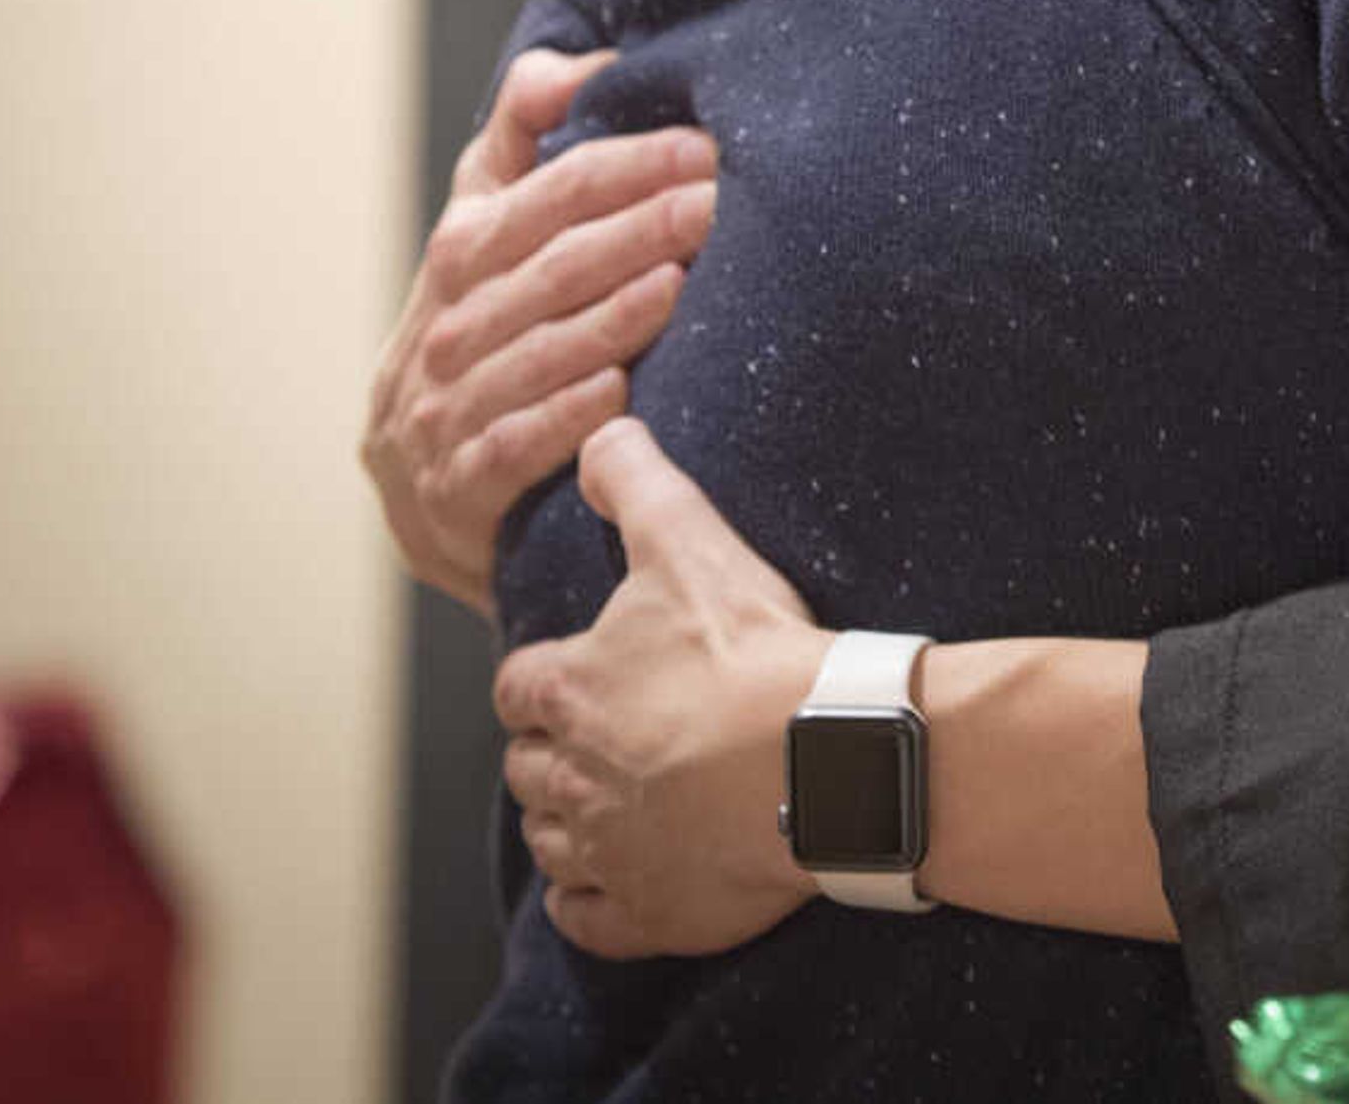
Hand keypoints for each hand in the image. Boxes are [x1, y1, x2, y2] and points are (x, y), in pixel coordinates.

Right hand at [364, 49, 713, 615]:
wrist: (423, 492)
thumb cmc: (480, 332)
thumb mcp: (484, 231)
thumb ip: (523, 142)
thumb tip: (576, 64)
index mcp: (458, 254)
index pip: (541, 197)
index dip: (620, 167)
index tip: (699, 146)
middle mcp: (444, 327)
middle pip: (546, 268)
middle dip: (634, 230)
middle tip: (715, 203)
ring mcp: (442, 411)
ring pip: (531, 355)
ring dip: (607, 319)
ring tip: (679, 285)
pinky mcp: (455, 490)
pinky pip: (509, 448)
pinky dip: (560, 420)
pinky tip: (618, 393)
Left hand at [495, 418, 827, 958]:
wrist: (829, 754)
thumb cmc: (755, 649)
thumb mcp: (692, 542)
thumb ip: (638, 481)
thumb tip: (601, 429)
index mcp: (568, 692)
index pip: (518, 688)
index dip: (545, 680)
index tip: (578, 675)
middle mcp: (570, 778)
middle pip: (528, 769)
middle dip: (554, 752)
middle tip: (608, 735)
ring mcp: (608, 850)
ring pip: (551, 841)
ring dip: (570, 821)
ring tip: (618, 800)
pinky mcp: (649, 910)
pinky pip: (587, 919)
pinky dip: (593, 900)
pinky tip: (623, 876)